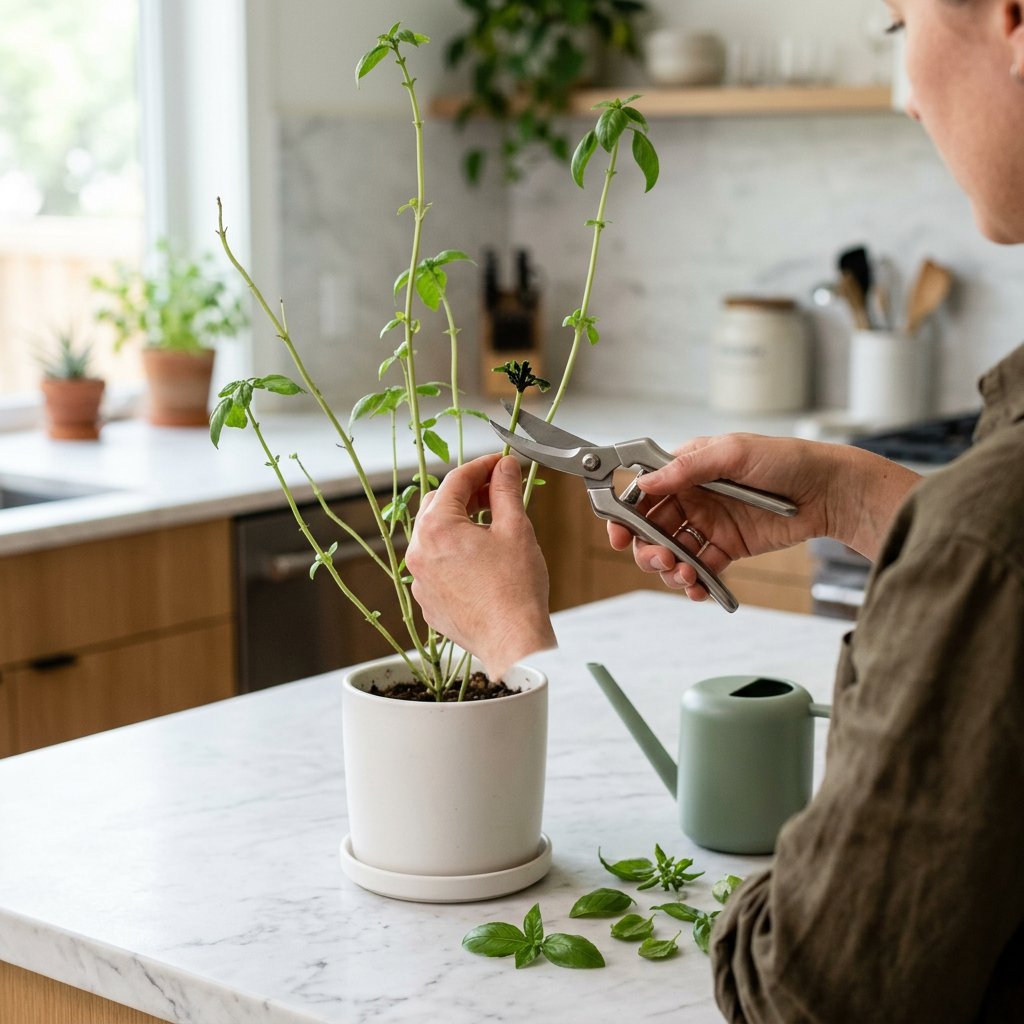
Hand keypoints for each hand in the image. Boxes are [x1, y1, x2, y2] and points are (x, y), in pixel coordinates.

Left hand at [406, 453, 556, 680]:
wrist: (512, 641)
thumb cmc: (515, 590)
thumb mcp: (515, 529)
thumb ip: (506, 491)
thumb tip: (505, 468)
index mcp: (437, 529)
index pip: (455, 481)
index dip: (481, 467)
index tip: (500, 463)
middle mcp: (419, 553)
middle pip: (438, 506)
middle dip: (467, 494)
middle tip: (497, 492)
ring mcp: (420, 580)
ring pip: (435, 537)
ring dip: (460, 524)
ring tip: (492, 527)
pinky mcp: (429, 601)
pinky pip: (437, 566)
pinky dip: (455, 554)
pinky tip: (482, 561)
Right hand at [607, 433, 920, 599]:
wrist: (830, 491)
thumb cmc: (787, 460)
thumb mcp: (733, 452)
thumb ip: (686, 469)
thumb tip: (644, 484)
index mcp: (688, 469)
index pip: (643, 493)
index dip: (625, 515)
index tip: (619, 535)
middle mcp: (693, 497)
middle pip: (651, 529)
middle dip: (648, 548)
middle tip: (661, 560)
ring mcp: (709, 524)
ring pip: (671, 552)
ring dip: (670, 569)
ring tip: (684, 576)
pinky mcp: (727, 548)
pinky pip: (699, 569)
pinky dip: (692, 582)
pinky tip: (697, 589)